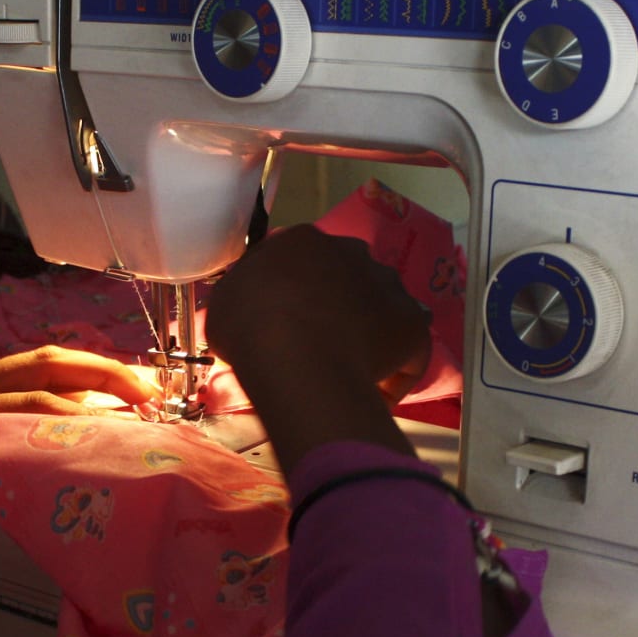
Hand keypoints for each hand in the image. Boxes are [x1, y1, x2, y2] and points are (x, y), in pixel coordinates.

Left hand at [0, 346, 159, 543]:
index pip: (23, 403)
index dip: (76, 408)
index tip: (125, 424)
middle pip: (43, 363)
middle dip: (103, 372)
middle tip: (154, 395)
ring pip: (34, 358)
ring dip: (88, 365)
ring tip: (137, 386)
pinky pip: (15, 369)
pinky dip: (59, 373)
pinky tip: (79, 393)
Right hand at [206, 226, 431, 474]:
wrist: (291, 351)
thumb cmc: (248, 323)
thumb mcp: (225, 301)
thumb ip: (245, 296)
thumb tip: (250, 305)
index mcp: (305, 241)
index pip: (308, 261)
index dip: (300, 293)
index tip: (291, 322)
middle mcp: (353, 252)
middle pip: (352, 279)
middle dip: (343, 307)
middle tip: (323, 345)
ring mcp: (387, 284)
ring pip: (385, 309)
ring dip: (374, 334)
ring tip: (356, 372)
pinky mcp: (412, 321)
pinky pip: (410, 350)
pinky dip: (399, 371)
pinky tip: (379, 394)